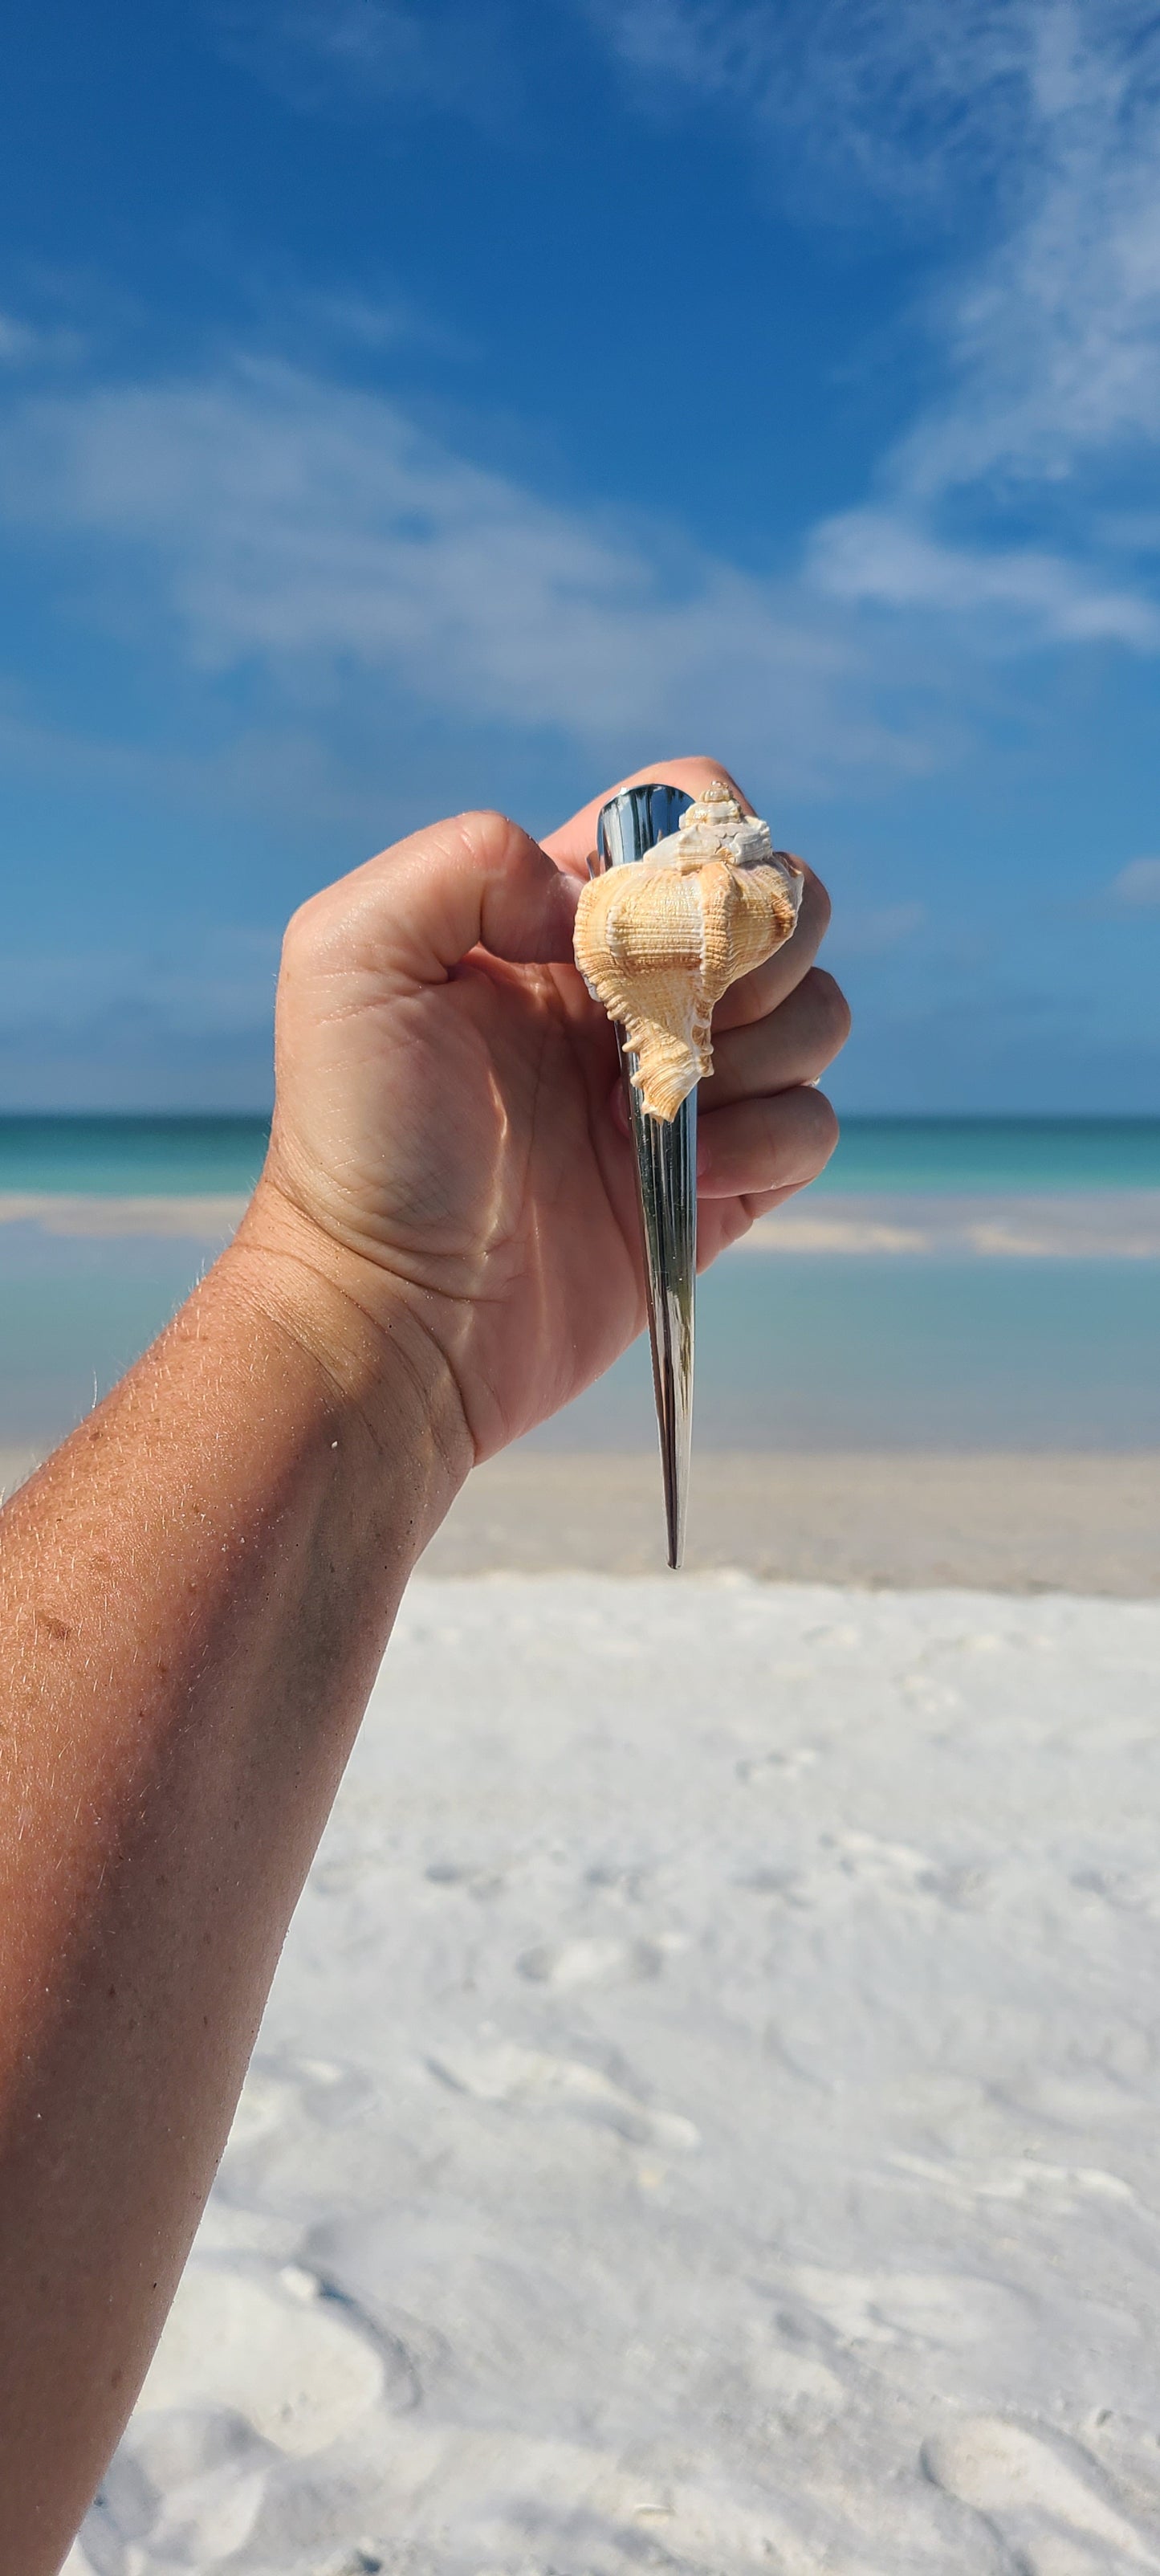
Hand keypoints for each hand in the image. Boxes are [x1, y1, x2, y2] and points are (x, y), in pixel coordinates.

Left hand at [252, 757, 848, 1462]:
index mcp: (559, 919)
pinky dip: (775, 1136)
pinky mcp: (722, 1188)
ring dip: (774, 1042)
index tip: (651, 917)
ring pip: (817, 1012)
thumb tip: (596, 905)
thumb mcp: (349, 955)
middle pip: (781, 903)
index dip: (702, 841)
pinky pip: (814, 1125)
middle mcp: (633, 992)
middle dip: (765, 940)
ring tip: (675, 1104)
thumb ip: (464, 863)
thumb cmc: (356, 1139)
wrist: (391, 1312)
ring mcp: (684, 1090)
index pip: (686, 814)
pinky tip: (692, 1171)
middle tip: (687, 1006)